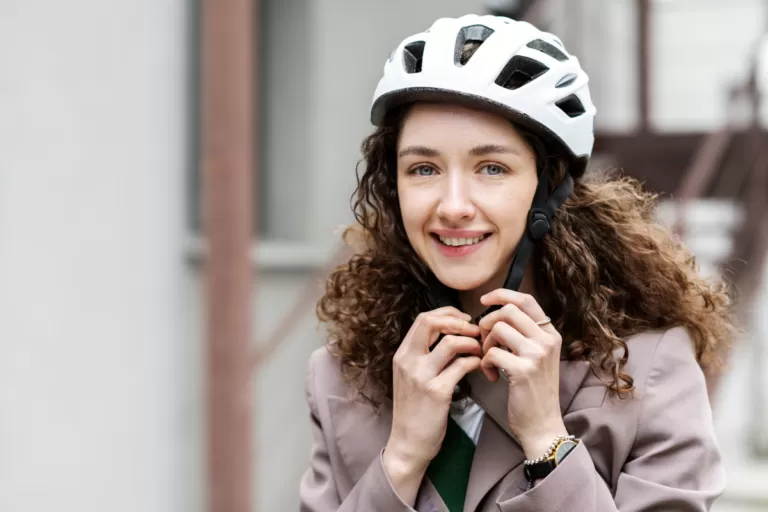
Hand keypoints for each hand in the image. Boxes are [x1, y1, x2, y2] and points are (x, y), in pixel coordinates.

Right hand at [383, 307, 481, 502]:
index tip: (464, 320)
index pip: (423, 318)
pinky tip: (480, 367)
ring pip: (451, 342)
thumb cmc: (415, 411)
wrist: (408, 444)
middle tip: (476, 331)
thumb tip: (450, 335)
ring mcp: (421, 376)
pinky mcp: (437, 392)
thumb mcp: (410, 377)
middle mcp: (408, 361)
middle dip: (459, 322)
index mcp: (402, 354)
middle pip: (432, 322)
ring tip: (481, 351)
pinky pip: (462, 366)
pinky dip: (476, 362)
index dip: (447, 314)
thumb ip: (424, 356)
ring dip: (472, 343)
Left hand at [478, 289, 567, 459]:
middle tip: (484, 342)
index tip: (484, 301)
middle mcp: (547, 340)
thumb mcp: (536, 358)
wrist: (542, 425)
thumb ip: (523, 335)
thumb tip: (494, 314)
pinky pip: (492, 353)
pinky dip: (484, 364)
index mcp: (550, 334)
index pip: (526, 299)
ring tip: (489, 361)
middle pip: (508, 310)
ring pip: (497, 328)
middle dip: (487, 322)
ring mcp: (537, 354)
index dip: (502, 294)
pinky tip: (492, 377)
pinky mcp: (524, 370)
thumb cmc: (533, 391)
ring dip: (485, 344)